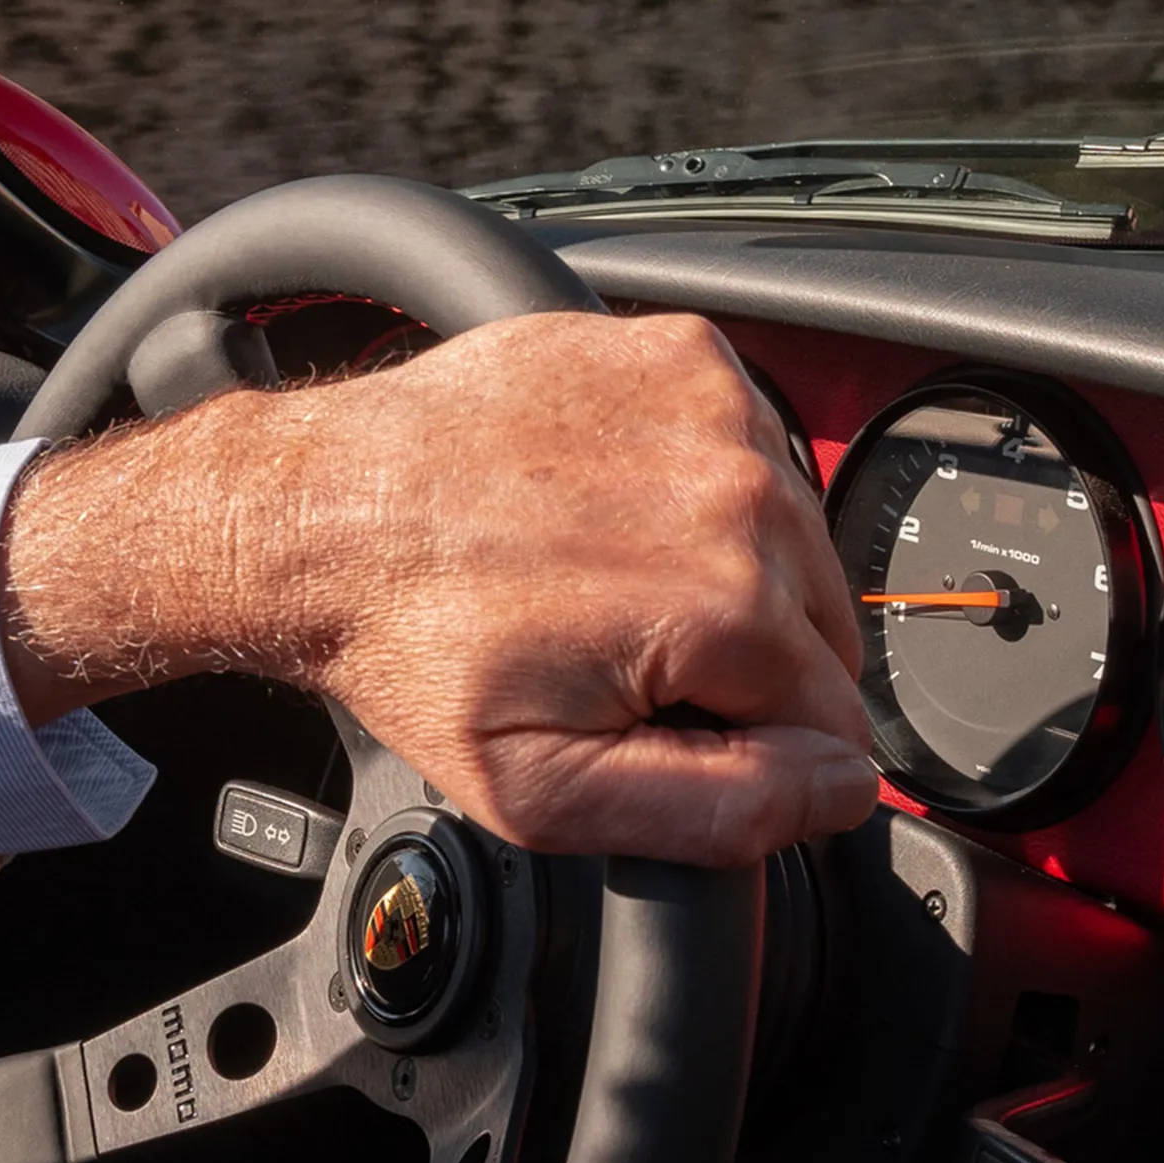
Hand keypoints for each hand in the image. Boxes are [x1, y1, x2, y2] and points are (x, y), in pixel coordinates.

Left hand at [0, 311, 875, 866]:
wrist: (323, 515)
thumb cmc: (412, 644)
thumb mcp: (547, 791)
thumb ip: (723, 808)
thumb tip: (840, 787)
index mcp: (729, 606)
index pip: (834, 718)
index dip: (759, 745)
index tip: (672, 726)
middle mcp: (741, 491)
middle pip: (819, 622)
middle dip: (742, 658)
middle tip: (623, 657)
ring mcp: (714, 405)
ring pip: (792, 532)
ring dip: (727, 564)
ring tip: (606, 576)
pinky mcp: (681, 354)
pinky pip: (749, 443)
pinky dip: (697, 481)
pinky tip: (608, 506)